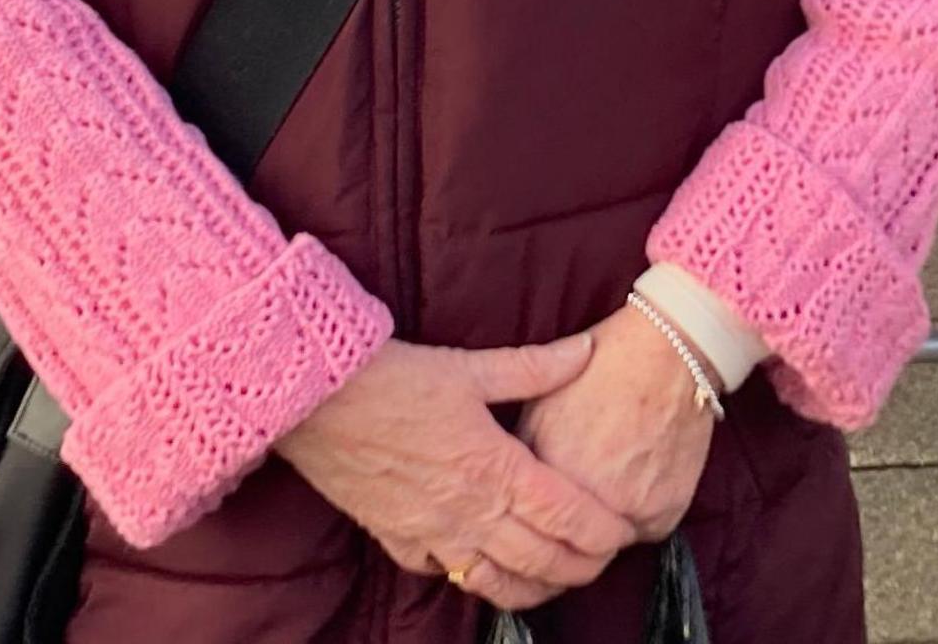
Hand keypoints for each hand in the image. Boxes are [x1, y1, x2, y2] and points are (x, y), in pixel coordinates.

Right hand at [276, 337, 637, 611]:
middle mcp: (467, 511)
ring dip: (531, 586)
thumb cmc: (392, 377)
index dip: (601, 532)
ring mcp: (429, 532)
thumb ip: (534, 367)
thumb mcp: (469, 366)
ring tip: (555, 580)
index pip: (566, 515)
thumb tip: (587, 351)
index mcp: (494, 467)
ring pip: (493, 580)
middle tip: (603, 562)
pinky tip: (482, 568)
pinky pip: (441, 572)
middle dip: (579, 567)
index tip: (624, 534)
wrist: (312, 401)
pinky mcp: (394, 537)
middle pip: (539, 558)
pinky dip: (470, 577)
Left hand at [521, 303, 720, 541]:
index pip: (531, 527)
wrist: (668, 354)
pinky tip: (644, 479)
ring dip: (608, 524)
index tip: (539, 513)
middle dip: (569, 532)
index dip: (534, 520)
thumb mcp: (539, 407)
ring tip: (616, 482)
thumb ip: (518, 455)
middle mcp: (588, 502)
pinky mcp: (664, 512)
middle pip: (568, 546)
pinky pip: (647, 531)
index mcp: (549, 476)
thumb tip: (502, 488)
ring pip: (608, 544)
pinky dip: (644, 515)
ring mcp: (628, 512)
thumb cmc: (600, 371)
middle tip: (580, 502)